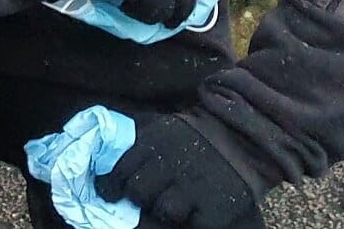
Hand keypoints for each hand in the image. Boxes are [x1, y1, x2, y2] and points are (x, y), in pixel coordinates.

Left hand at [93, 116, 259, 228]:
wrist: (242, 138)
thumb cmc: (192, 135)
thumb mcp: (160, 126)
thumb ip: (134, 137)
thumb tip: (102, 151)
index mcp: (154, 142)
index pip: (120, 170)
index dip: (111, 184)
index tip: (108, 192)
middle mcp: (171, 164)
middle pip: (138, 192)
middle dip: (138, 197)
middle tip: (144, 198)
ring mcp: (195, 187)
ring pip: (163, 211)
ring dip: (164, 210)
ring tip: (173, 202)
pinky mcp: (216, 208)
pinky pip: (193, 223)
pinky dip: (192, 220)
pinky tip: (195, 209)